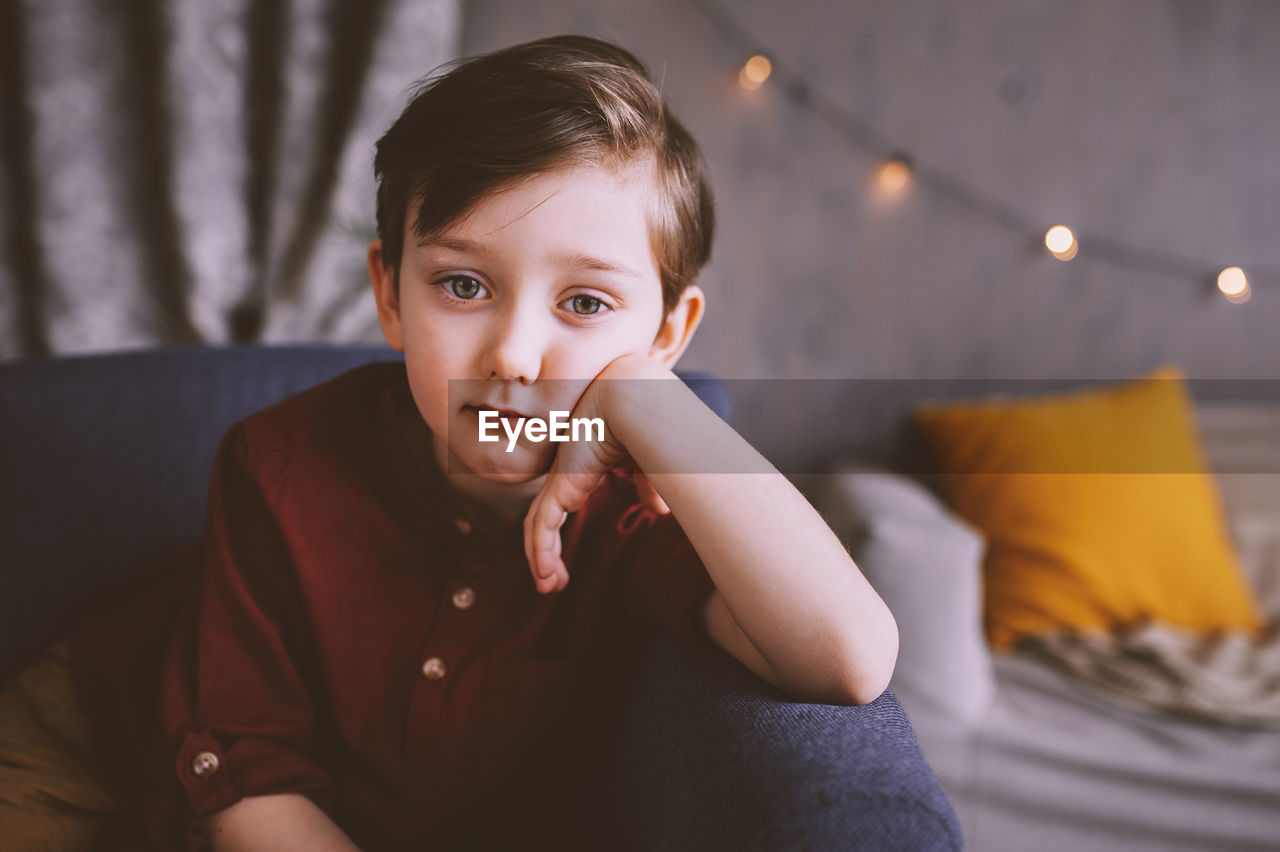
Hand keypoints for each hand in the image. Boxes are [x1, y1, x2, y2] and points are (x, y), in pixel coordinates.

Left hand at [522, 355, 668, 592]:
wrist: (634, 401)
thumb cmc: (648, 423)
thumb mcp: (649, 463)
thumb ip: (646, 485)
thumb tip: (658, 509)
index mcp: (585, 465)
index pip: (563, 499)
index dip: (563, 528)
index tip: (569, 557)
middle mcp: (567, 472)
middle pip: (545, 515)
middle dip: (546, 550)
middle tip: (553, 580)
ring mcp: (560, 480)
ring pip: (538, 525)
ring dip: (541, 558)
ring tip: (547, 585)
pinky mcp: (560, 487)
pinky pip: (542, 527)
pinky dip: (541, 553)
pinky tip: (545, 576)